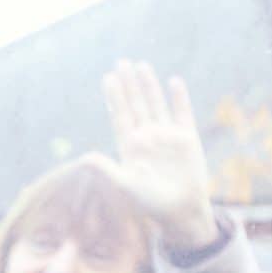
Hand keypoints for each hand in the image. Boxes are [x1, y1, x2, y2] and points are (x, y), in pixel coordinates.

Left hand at [101, 59, 217, 249]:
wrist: (180, 211)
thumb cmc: (149, 203)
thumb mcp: (124, 186)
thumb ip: (106, 171)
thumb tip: (84, 158)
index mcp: (129, 147)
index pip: (120, 115)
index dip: (115, 97)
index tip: (108, 77)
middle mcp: (146, 138)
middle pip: (136, 104)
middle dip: (129, 84)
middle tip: (121, 62)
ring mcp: (166, 136)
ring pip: (156, 104)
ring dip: (149, 86)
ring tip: (141, 65)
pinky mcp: (187, 138)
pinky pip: (182, 113)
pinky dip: (178, 98)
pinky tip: (173, 82)